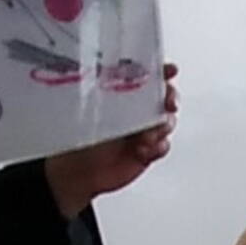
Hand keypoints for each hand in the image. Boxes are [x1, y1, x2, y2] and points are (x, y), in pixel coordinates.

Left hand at [46, 61, 178, 215]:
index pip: (143, 77)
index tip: (169, 70)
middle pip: (163, 97)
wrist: (78, 174)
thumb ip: (111, 97)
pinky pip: (164, 145)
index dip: (160, 71)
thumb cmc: (75, 140)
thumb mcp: (91, 111)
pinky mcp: (148, 150)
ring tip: (144, 137)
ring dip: (160, 128)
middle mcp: (133, 110)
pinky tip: (144, 150)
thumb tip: (125, 84)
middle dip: (170, 99)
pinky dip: (158, 147)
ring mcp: (142, 130)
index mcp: (118, 94)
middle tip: (168, 104)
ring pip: (167, 122)